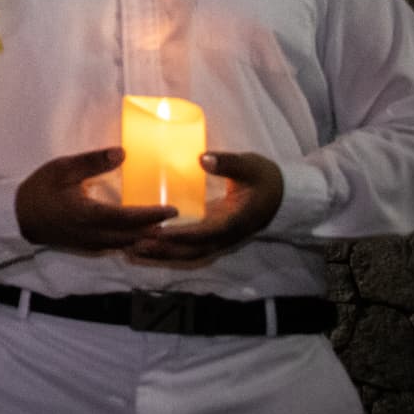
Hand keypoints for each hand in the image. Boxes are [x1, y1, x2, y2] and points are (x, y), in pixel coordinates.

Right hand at [14, 148, 177, 249]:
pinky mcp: (88, 246)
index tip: (172, 209)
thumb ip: (93, 161)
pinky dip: (132, 241)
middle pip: (134, 237)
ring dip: (146, 238)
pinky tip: (139, 233)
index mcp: (90, 215)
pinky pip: (117, 246)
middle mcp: (95, 234)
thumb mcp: (63, 168)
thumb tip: (123, 153)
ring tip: (164, 227)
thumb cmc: (40, 190)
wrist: (18, 216)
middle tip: (177, 221)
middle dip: (156, 230)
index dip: (152, 215)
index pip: (129, 218)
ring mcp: (92, 243)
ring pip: (127, 245)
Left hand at [127, 152, 284, 262]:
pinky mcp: (213, 237)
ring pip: (189, 253)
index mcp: (235, 220)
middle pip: (192, 250)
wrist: (280, 197)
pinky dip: (169, 250)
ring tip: (133, 250)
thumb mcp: (250, 166)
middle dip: (164, 250)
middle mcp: (226, 236)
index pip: (206, 232)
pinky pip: (190, 249)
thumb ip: (228, 163)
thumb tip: (203, 158)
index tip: (158, 232)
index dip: (182, 234)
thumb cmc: (264, 179)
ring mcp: (219, 240)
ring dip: (163, 254)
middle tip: (134, 245)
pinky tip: (147, 247)